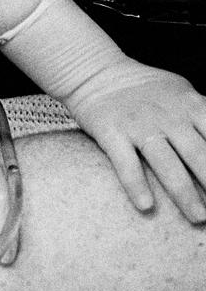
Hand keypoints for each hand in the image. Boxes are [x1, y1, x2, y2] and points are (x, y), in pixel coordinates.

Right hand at [65, 62, 205, 222]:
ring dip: (185, 193)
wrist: (97, 73)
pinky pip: (126, 163)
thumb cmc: (144, 87)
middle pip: (199, 154)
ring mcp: (139, 126)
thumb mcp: (182, 91)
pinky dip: (136, 185)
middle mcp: (169, 117)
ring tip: (198, 217)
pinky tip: (146, 206)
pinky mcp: (112, 134)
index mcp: (191, 106)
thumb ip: (203, 113)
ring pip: (167, 164)